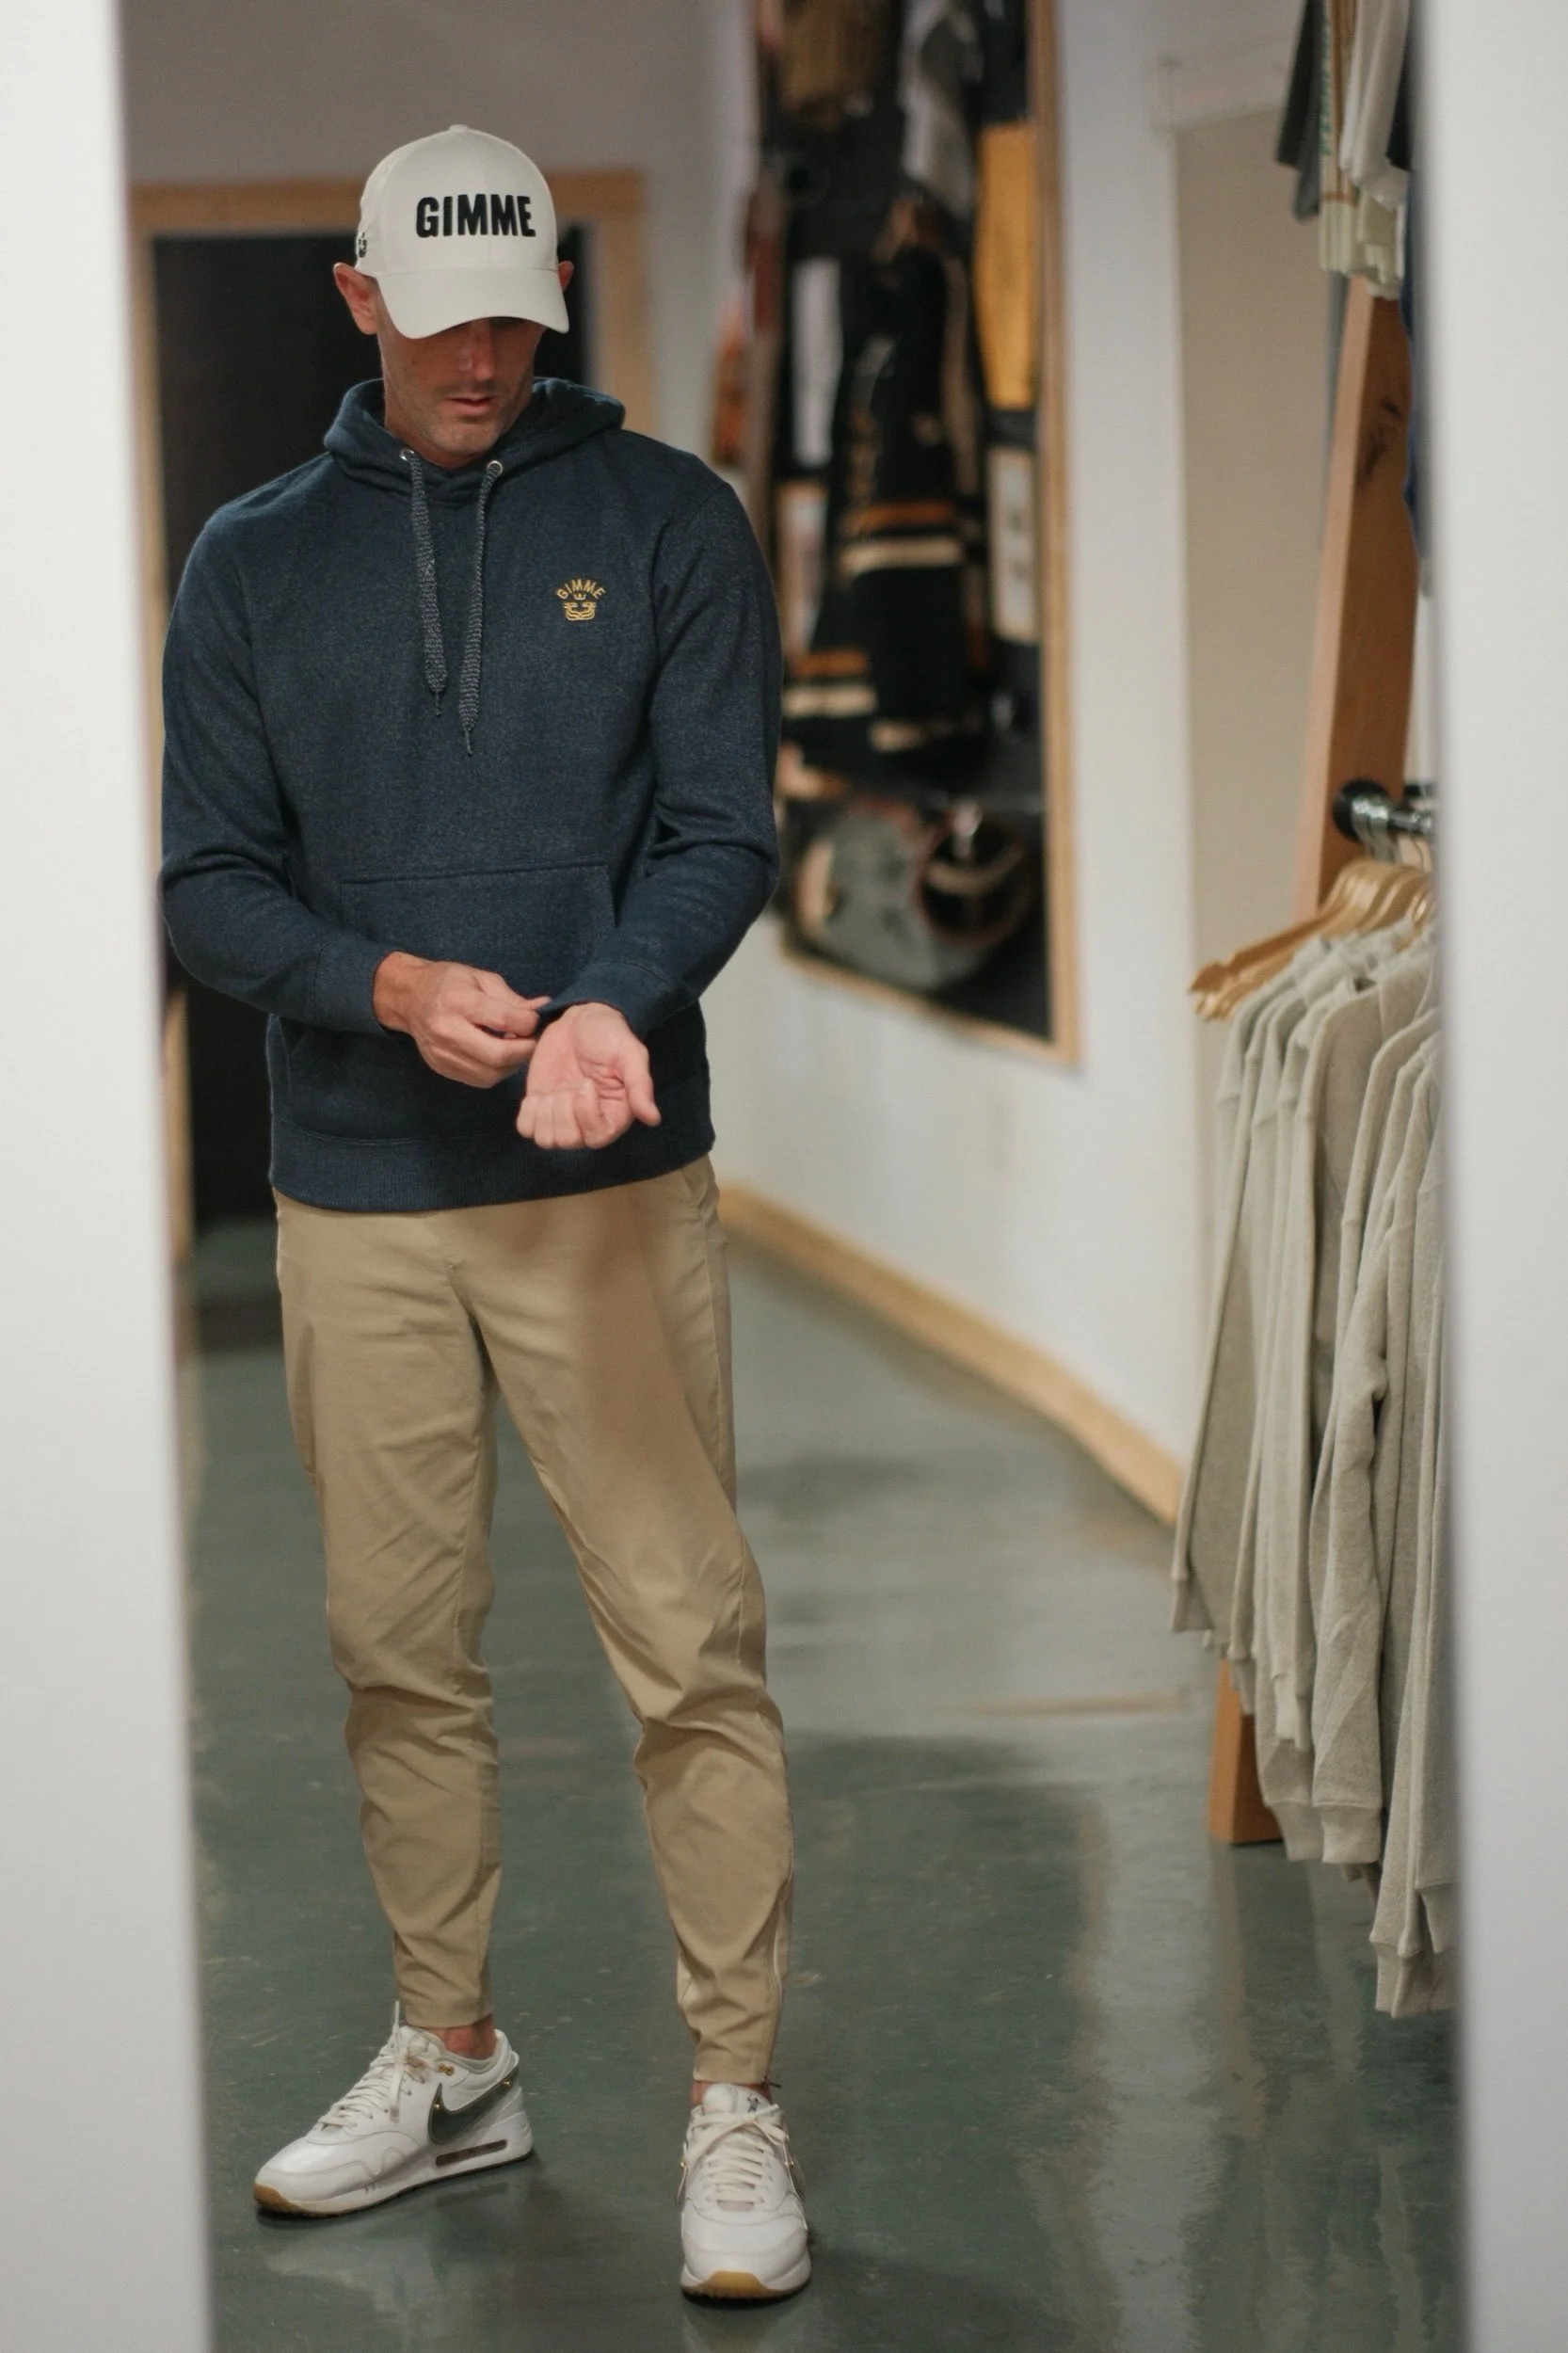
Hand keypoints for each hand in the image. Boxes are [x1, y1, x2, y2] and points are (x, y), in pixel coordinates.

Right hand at [373, 952, 545, 1085]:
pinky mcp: (442, 1068)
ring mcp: (442, 1053)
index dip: (529, 1023)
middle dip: (525, 1050)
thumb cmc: (448, 983)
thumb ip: (512, 998)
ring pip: (491, 1074)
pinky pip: (480, 1079)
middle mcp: (447, 1030)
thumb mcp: (480, 978)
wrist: (409, 998)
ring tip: (516, 1047)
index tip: (535, 1019)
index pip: (504, 1020)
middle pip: (498, 1055)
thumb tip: (543, 1009)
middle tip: (533, 1040)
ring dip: (513, 1064)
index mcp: (458, 1001)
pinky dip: (497, 1071)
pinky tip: (500, 1056)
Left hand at [516, 1002, 660, 1149]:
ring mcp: (561, 1117)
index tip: (587, 1083)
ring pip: (544, 1139)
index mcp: (614, 1115)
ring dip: (544, 1113)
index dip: (586, 1113)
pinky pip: (526, 1128)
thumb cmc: (610, 1036)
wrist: (581, 1018)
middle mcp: (587, 1123)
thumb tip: (653, 1118)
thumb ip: (640, 1087)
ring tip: (554, 1089)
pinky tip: (539, 1093)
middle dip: (562, 1111)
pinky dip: (528, 1113)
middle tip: (570, 1084)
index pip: (596, 1138)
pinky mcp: (540, 1107)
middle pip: (567, 1141)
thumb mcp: (630, 1055)